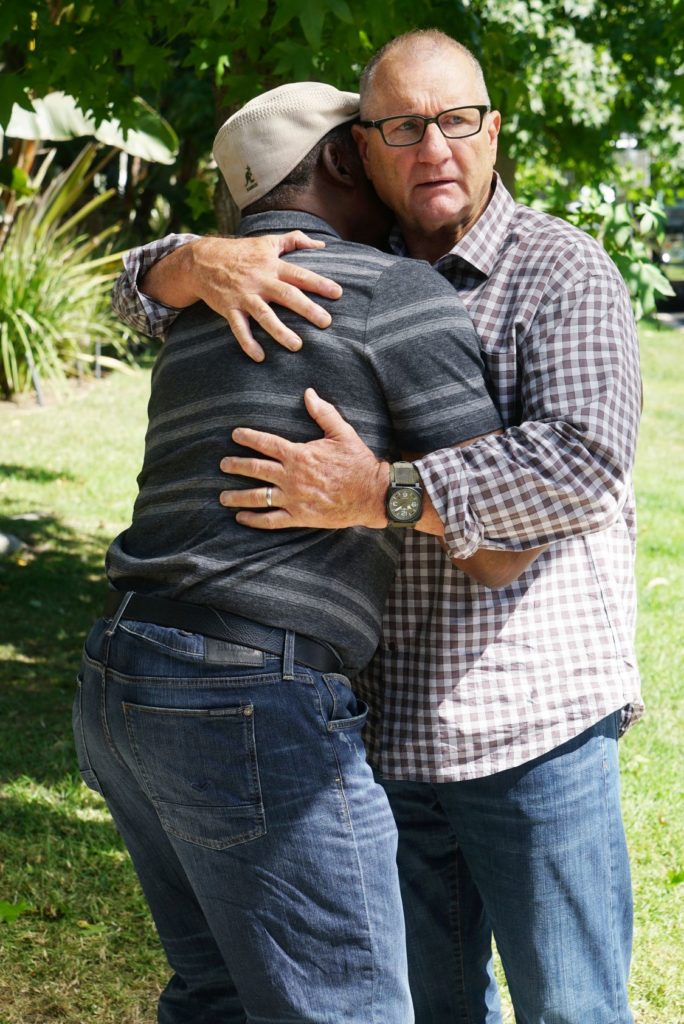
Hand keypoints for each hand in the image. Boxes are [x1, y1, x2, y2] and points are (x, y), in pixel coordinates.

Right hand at [188, 233, 341, 360]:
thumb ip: (295, 240)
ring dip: (280, 331)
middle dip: (307, 309)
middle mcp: (260, 281)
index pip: (300, 274)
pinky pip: (238, 328)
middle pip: (286, 295)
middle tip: (326, 323)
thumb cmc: (241, 252)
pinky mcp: (229, 308)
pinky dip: (248, 343)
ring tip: (297, 346)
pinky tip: (260, 356)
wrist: (203, 260)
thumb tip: (322, 245)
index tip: (338, 293)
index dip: (319, 283)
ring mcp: (244, 296)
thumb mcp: (268, 241)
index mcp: (272, 266)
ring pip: (264, 315)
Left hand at [219, 389, 388, 529]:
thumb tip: (309, 393)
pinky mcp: (300, 516)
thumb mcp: (342, 432)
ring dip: (237, 496)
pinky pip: (271, 520)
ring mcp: (294, 498)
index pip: (266, 443)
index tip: (235, 435)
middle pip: (255, 469)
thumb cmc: (358, 462)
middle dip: (236, 465)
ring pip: (258, 497)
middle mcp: (291, 477)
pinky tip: (241, 517)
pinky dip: (254, 519)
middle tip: (223, 464)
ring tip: (223, 496)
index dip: (248, 438)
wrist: (372, 494)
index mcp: (299, 455)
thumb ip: (323, 413)